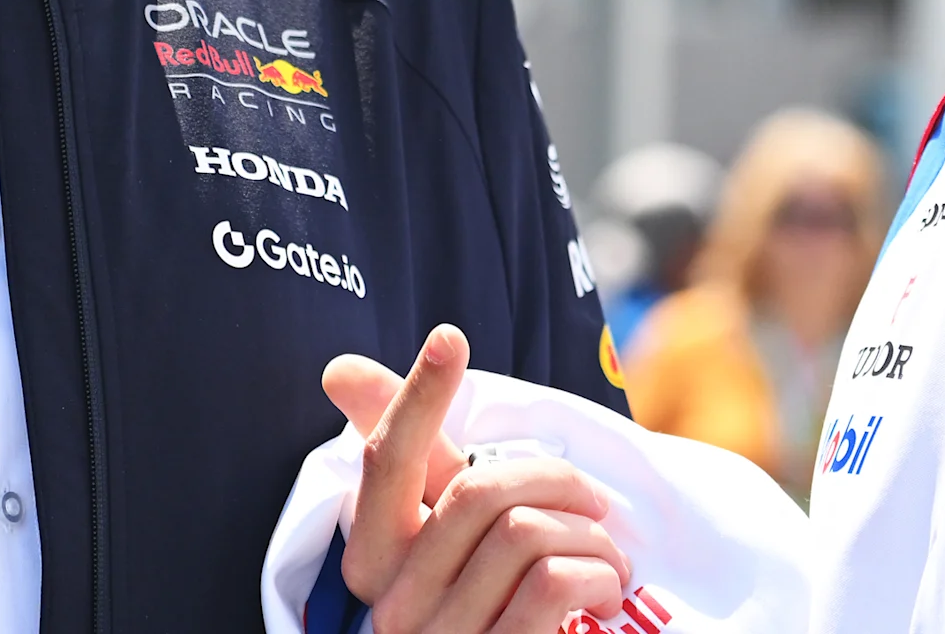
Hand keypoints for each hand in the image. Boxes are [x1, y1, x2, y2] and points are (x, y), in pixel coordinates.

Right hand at [323, 325, 631, 633]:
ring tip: (603, 554)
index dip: (415, 397)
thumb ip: (411, 451)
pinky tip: (605, 586)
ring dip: (587, 536)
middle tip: (591, 500)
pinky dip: (596, 573)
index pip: (386, 463)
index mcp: (375, 561)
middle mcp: (394, 608)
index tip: (449, 337)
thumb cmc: (488, 599)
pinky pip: (553, 587)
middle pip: (479, 493)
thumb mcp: (446, 524)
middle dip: (554, 479)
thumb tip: (338, 370)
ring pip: (524, 535)